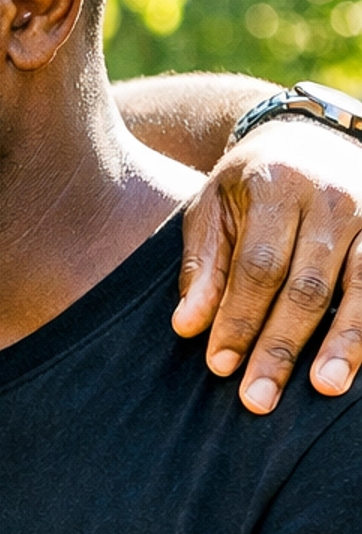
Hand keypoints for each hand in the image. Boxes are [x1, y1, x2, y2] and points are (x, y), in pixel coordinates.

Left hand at [175, 120, 361, 412]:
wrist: (310, 135)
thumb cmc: (251, 182)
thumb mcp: (212, 207)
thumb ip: (202, 266)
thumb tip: (188, 327)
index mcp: (278, 186)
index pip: (259, 266)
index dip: (240, 318)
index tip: (220, 364)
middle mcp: (332, 199)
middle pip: (307, 286)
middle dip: (281, 346)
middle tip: (258, 398)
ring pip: (360, 289)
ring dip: (343, 344)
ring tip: (324, 388)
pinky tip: (358, 364)